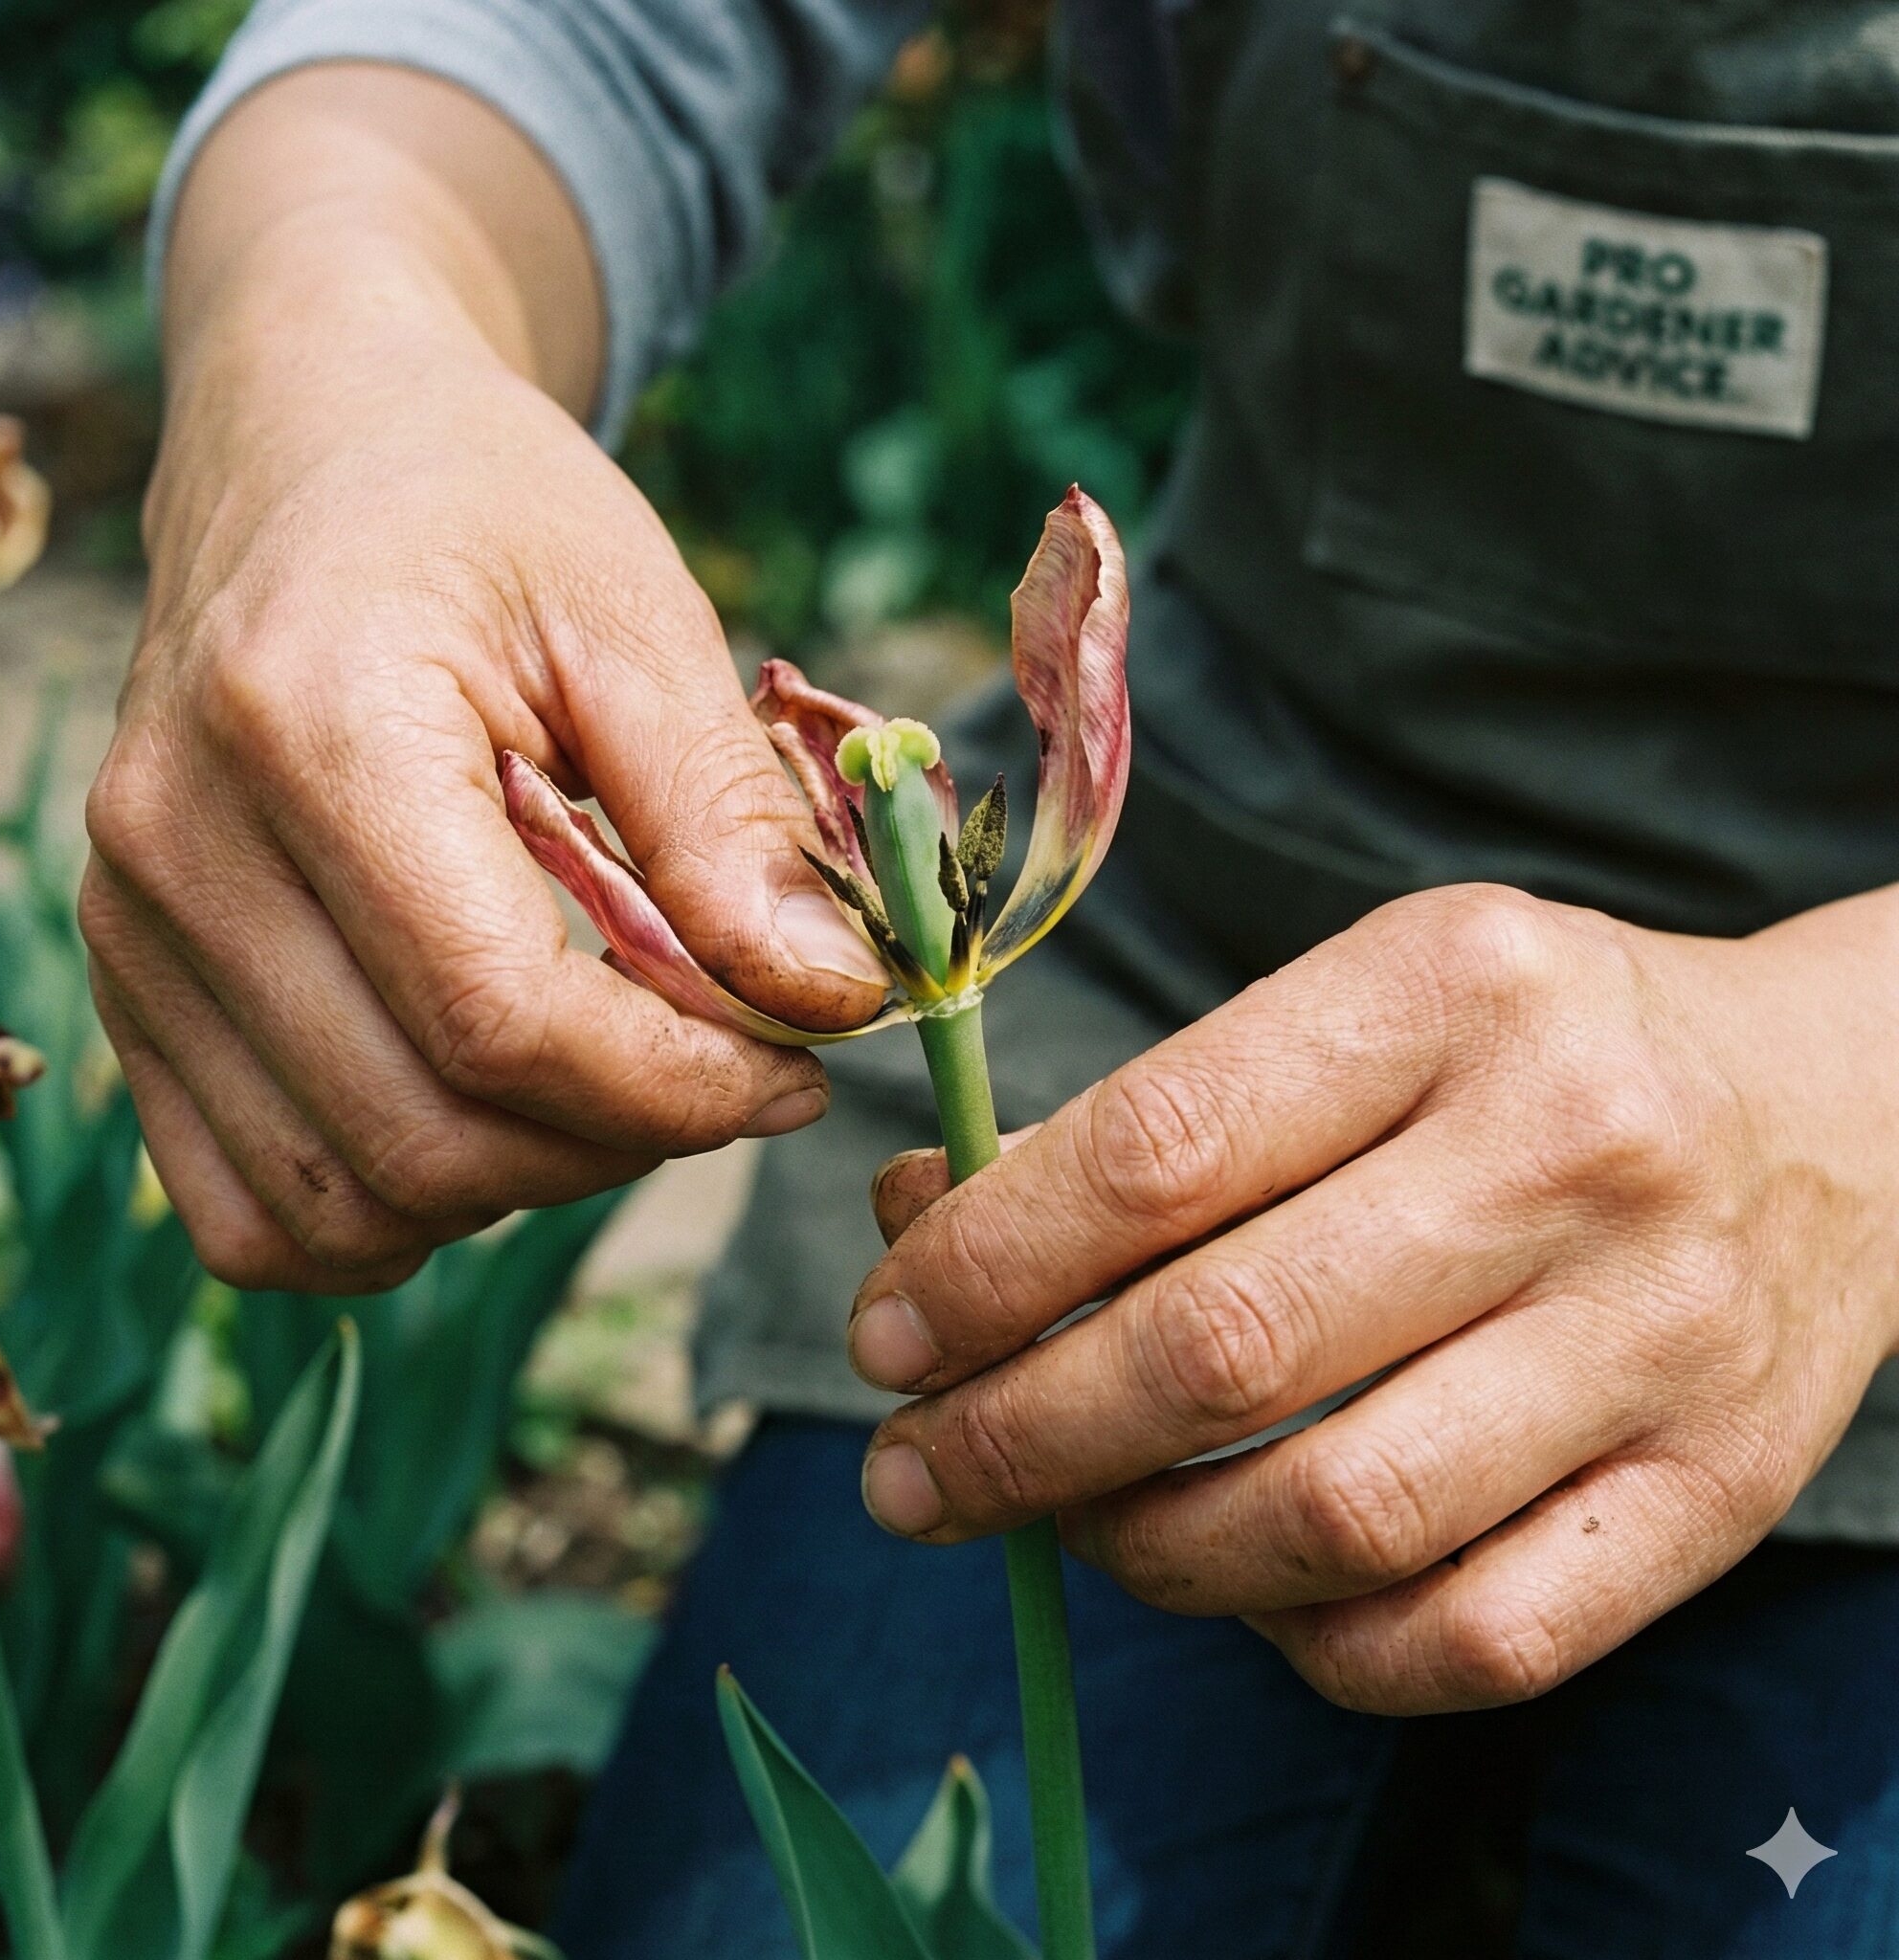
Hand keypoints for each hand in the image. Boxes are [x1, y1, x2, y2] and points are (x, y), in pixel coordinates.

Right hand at [82, 71, 880, 1292]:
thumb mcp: (635, 618)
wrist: (310, 453)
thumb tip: (830, 998)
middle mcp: (178, 849)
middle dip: (621, 1142)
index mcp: (307, 727)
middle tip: (730, 1075)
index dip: (678, 1087)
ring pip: (342, 1207)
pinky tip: (495, 1119)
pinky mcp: (131, 991)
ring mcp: (129, 935)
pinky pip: (252, 1213)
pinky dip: (396, 1213)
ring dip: (520, 1184)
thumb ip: (727, 818)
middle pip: (426, 1135)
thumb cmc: (483, 513)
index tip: (795, 1071)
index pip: (501, 1019)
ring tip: (617, 1082)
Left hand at [852, 883, 1898, 1712]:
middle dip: (1017, 1433)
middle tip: (914, 1467)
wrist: (1830, 1107)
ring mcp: (1658, 1334)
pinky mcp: (1715, 1492)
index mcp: (1448, 989)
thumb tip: (921, 1225)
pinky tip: (1237, 1588)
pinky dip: (1308, 1644)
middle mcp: (1569, 1149)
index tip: (884, 1332)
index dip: (982, 1265)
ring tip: (1063, 1520)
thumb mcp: (1357, 1006)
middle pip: (1224, 1349)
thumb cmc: (1532, 1050)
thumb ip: (1148, 1120)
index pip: (1156, 1149)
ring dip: (1142, 1550)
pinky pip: (1472, 1638)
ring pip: (1333, 1515)